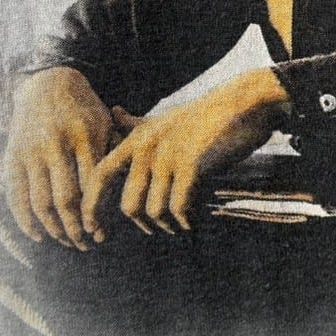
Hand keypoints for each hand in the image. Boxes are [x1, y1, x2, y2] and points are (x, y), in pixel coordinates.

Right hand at [4, 67, 113, 248]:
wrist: (47, 82)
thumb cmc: (85, 110)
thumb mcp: (106, 124)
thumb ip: (115, 157)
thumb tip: (120, 203)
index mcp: (86, 135)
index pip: (93, 186)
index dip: (97, 214)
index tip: (102, 234)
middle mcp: (56, 144)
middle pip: (67, 199)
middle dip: (77, 228)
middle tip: (86, 244)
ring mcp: (32, 151)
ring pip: (41, 202)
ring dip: (54, 229)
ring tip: (67, 241)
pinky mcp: (12, 156)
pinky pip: (16, 196)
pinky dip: (25, 221)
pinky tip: (39, 235)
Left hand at [82, 69, 289, 235]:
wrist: (243, 104)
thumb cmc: (205, 115)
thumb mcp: (165, 117)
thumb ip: (137, 123)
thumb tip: (115, 112)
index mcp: (137, 138)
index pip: (100, 175)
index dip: (92, 205)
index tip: (96, 227)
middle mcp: (147, 147)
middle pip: (129, 205)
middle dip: (142, 226)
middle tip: (156, 231)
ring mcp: (168, 156)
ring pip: (154, 211)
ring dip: (167, 225)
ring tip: (178, 226)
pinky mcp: (191, 165)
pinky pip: (179, 207)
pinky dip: (185, 221)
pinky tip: (192, 223)